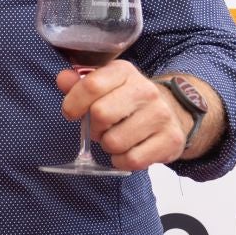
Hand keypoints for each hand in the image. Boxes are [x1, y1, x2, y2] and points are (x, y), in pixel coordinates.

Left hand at [57, 60, 188, 171]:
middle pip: (100, 114)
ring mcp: (161, 115)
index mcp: (124, 72)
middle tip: (100, 128)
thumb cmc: (126, 101)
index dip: (73, 104)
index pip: (91, 85)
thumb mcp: (104, 86)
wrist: (172, 113)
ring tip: (116, 137)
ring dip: (108, 146)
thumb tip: (63, 79)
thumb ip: (78, 84)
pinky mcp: (171, 140)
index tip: (72, 113)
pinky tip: (127, 150)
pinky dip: (122, 161)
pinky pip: (132, 160)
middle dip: (93, 127)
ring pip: (114, 141)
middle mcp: (146, 90)